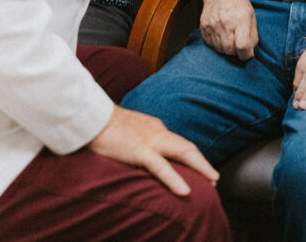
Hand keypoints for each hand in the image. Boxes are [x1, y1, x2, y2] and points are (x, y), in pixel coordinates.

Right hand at [88, 105, 218, 195]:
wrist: (90, 115)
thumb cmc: (103, 124)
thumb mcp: (127, 131)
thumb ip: (139, 138)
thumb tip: (142, 151)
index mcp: (154, 128)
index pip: (177, 142)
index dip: (192, 156)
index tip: (201, 168)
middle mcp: (157, 132)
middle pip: (186, 147)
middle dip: (202, 162)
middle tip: (215, 177)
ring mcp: (149, 140)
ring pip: (182, 153)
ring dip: (200, 167)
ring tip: (212, 180)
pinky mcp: (138, 150)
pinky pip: (161, 166)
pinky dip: (175, 179)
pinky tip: (185, 191)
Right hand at [200, 0, 257, 60]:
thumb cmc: (238, 2)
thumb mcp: (251, 15)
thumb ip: (252, 36)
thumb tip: (249, 53)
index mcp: (241, 19)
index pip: (242, 46)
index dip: (246, 55)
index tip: (247, 53)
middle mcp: (225, 22)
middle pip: (229, 50)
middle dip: (235, 52)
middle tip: (237, 43)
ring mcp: (212, 24)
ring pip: (219, 49)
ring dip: (225, 48)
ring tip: (229, 36)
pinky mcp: (203, 25)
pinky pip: (210, 44)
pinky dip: (216, 43)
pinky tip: (220, 33)